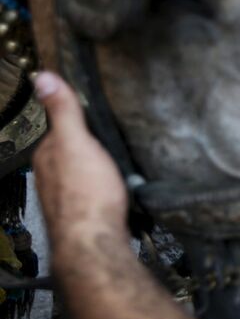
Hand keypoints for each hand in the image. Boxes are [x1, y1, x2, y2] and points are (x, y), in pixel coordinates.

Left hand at [31, 72, 128, 246]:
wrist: (95, 240)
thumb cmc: (87, 195)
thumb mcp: (77, 142)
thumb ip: (64, 111)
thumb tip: (43, 77)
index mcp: (47, 155)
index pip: (60, 128)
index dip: (78, 120)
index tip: (94, 114)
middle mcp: (50, 176)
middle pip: (70, 152)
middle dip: (88, 147)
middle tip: (111, 140)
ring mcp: (65, 196)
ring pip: (81, 174)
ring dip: (97, 169)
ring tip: (117, 164)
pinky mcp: (82, 213)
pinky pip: (92, 193)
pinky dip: (102, 188)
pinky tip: (115, 190)